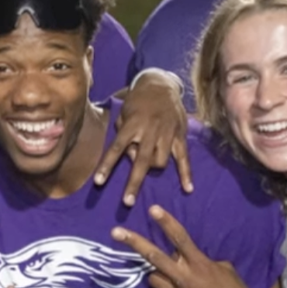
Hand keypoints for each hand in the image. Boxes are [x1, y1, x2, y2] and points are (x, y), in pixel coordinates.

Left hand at [96, 73, 192, 206]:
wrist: (161, 85)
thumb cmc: (136, 102)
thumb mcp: (123, 113)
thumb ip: (123, 135)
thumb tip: (131, 157)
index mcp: (131, 125)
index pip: (116, 148)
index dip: (107, 166)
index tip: (99, 182)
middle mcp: (149, 131)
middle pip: (140, 161)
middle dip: (133, 182)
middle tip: (127, 202)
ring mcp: (166, 134)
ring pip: (160, 162)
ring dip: (152, 168)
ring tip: (148, 163)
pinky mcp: (180, 136)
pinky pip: (183, 158)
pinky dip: (186, 173)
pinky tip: (187, 188)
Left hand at [112, 205, 263, 287]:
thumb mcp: (225, 269)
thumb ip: (204, 261)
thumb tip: (188, 257)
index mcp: (200, 264)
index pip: (180, 238)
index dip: (166, 223)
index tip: (153, 209)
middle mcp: (185, 278)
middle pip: (155, 256)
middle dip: (135, 243)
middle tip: (116, 232)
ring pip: (153, 279)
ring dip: (155, 276)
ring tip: (166, 278)